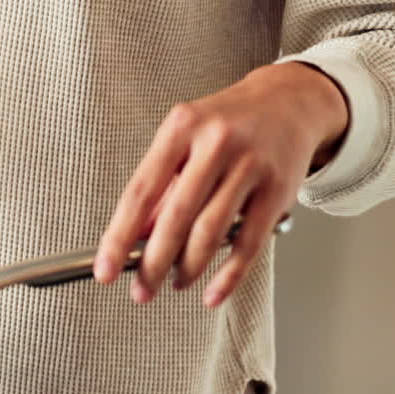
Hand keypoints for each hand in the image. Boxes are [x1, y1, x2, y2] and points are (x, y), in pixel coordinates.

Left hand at [94, 63, 348, 306]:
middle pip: (176, 215)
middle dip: (153, 262)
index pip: (141, 191)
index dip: (119, 236)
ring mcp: (251, 166)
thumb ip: (162, 187)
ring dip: (188, 268)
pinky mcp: (279, 190)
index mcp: (181, 128)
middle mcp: (216, 143)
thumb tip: (136, 237)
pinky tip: (212, 291)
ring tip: (174, 283)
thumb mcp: (184, 141)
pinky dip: (229, 275)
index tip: (106, 268)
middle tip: (141, 289)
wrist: (288, 102)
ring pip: (211, 231)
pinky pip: (249, 242)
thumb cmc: (227, 123)